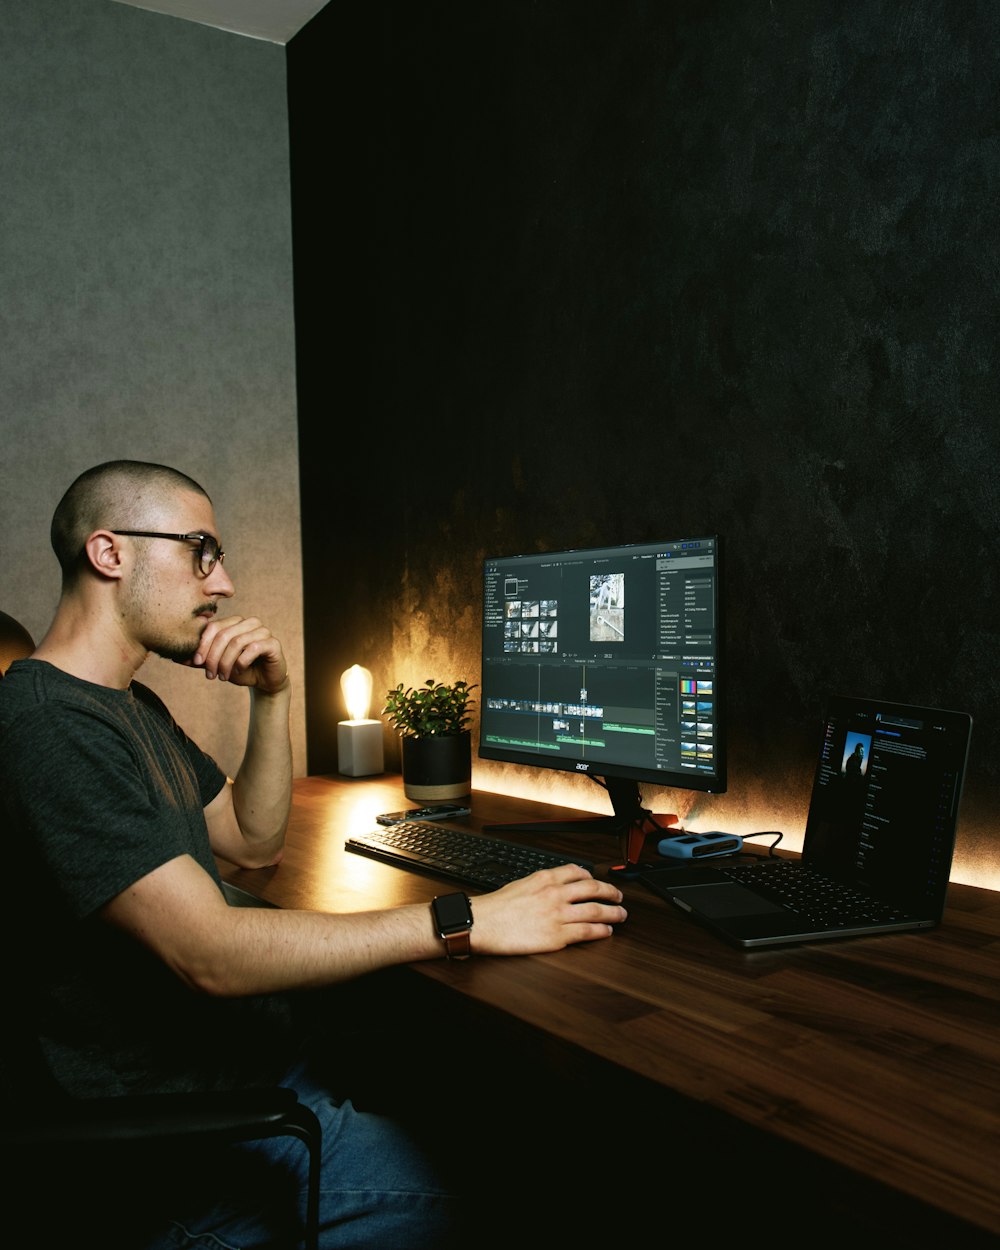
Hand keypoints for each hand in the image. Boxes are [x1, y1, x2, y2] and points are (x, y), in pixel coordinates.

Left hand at [188, 615, 288, 693]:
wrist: (264, 681)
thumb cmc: (240, 669)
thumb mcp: (217, 664)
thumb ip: (201, 659)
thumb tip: (176, 657)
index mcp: (234, 622)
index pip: (213, 627)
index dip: (202, 645)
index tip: (195, 663)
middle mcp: (248, 623)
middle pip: (223, 635)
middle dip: (213, 657)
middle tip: (210, 675)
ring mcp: (262, 631)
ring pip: (237, 642)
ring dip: (226, 662)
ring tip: (223, 677)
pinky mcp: (273, 643)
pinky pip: (254, 648)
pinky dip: (242, 661)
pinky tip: (239, 670)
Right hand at [471, 864, 626, 954]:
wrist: (483, 924)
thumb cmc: (496, 907)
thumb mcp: (520, 884)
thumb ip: (540, 884)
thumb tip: (551, 886)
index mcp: (545, 878)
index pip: (577, 872)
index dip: (591, 876)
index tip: (596, 880)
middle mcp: (555, 894)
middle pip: (593, 889)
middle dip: (610, 892)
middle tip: (618, 896)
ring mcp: (558, 915)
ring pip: (596, 910)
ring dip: (613, 913)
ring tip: (621, 915)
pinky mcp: (557, 936)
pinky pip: (587, 932)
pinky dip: (601, 931)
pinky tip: (606, 931)